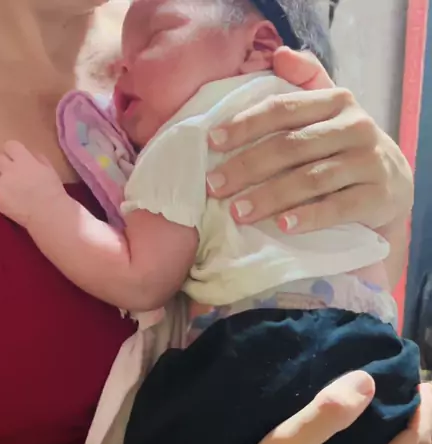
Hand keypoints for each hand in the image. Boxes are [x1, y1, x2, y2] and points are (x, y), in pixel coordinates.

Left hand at [0, 141, 65, 227]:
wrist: (50, 215)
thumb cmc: (53, 192)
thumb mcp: (50, 170)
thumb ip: (38, 159)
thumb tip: (30, 155)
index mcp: (24, 161)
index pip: (10, 145)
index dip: (12, 150)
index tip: (16, 156)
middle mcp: (10, 171)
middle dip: (1, 161)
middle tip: (7, 169)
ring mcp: (1, 186)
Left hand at [206, 48, 413, 233]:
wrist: (393, 184)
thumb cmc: (346, 147)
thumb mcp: (329, 111)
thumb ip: (305, 81)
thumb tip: (278, 55)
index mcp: (337, 101)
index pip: (284, 108)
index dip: (246, 124)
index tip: (213, 142)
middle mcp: (355, 127)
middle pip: (291, 146)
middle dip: (247, 167)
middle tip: (215, 186)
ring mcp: (368, 162)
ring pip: (310, 179)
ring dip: (270, 197)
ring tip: (239, 212)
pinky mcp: (376, 196)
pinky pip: (337, 208)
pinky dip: (308, 217)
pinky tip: (282, 226)